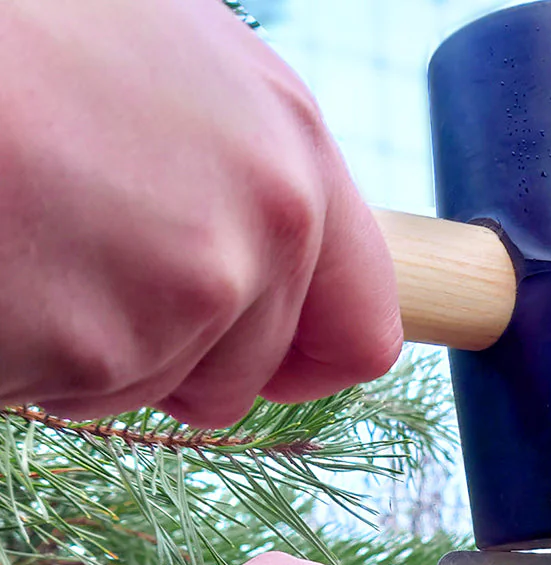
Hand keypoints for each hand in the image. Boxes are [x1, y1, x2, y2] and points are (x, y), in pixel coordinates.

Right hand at [0, 0, 400, 426]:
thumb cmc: (17, 35)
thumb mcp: (162, 61)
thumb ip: (245, 167)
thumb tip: (290, 256)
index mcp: (292, 142)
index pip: (365, 328)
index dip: (307, 361)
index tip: (265, 362)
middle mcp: (268, 218)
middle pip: (251, 378)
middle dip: (172, 356)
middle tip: (79, 260)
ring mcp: (189, 286)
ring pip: (157, 390)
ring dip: (91, 348)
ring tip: (27, 235)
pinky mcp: (99, 341)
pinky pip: (74, 394)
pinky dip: (29, 355)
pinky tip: (3, 265)